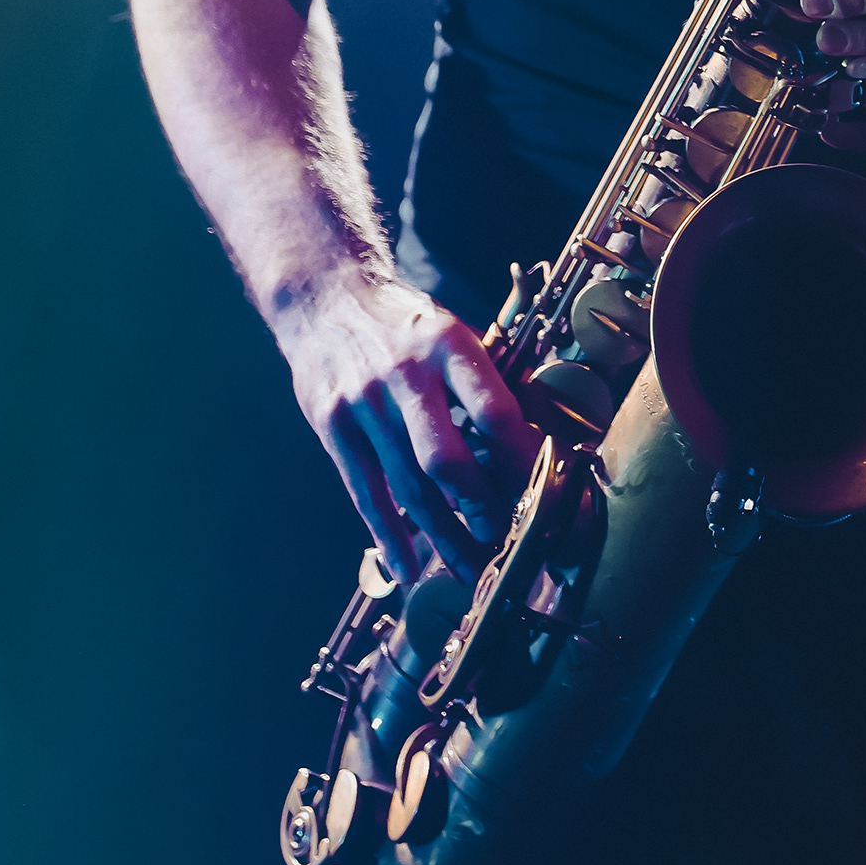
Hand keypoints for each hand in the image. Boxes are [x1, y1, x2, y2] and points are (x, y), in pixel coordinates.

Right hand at [275, 270, 535, 585]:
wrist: (325, 295)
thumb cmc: (404, 323)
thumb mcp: (451, 329)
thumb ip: (486, 379)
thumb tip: (534, 434)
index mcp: (448, 344)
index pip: (493, 411)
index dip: (520, 460)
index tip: (539, 492)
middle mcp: (404, 374)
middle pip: (445, 459)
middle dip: (479, 509)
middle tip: (502, 539)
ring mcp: (363, 402)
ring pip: (407, 487)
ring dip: (442, 536)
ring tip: (469, 569)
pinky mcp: (332, 425)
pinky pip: (364, 492)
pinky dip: (387, 535)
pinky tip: (407, 567)